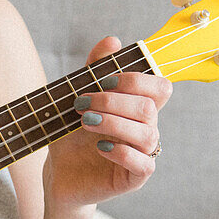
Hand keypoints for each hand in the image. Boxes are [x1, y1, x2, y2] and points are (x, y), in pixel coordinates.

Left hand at [42, 36, 172, 212]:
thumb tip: (112, 40)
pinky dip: (121, 152)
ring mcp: (143, 154)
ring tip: (85, 123)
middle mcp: (145, 129)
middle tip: (81, 104)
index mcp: (137, 109)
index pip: (159, 87)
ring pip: (147, 133)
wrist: (58, 175)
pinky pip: (144, 164)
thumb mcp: (76, 101)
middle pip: (149, 107)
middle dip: (113, 101)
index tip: (101, 81)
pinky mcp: (134, 178)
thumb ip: (93, 72)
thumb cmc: (70, 138)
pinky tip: (100, 147)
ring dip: (114, 123)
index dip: (135, 79)